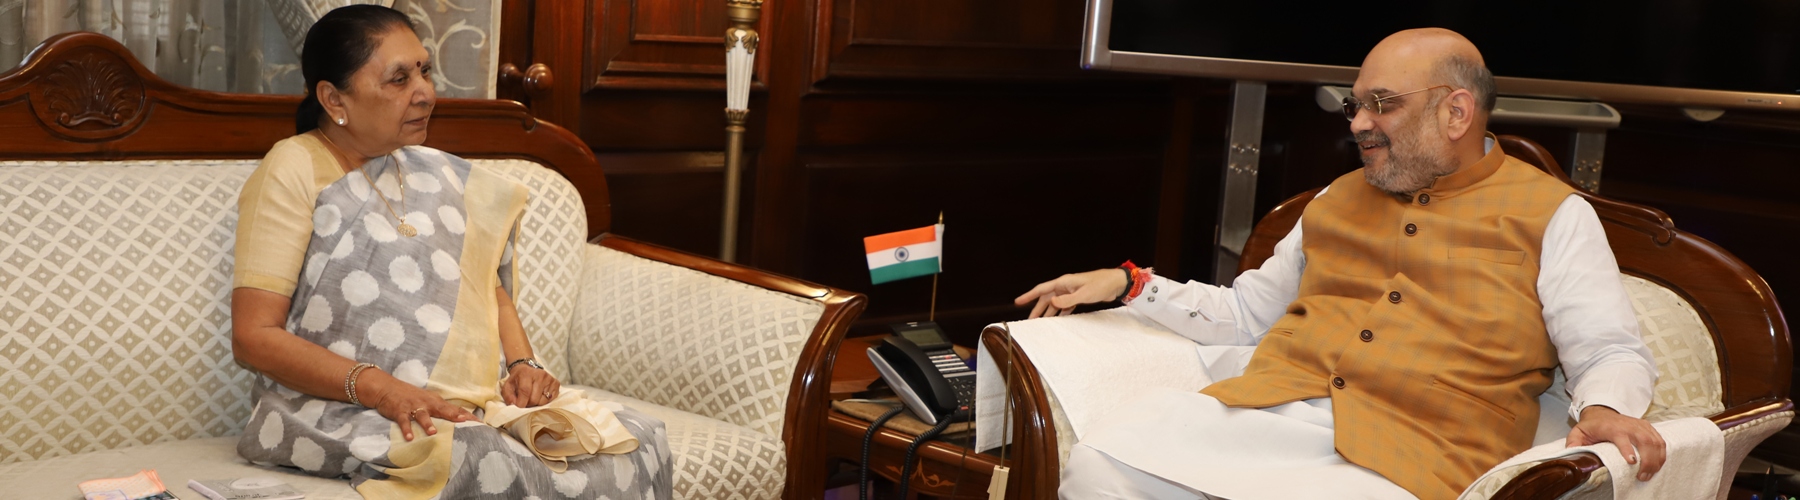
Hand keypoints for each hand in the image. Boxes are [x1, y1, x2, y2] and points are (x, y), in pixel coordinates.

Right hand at [364, 371, 477, 440]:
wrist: (388, 388)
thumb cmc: (412, 397)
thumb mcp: (430, 401)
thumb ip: (444, 410)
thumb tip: (462, 419)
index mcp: (437, 401)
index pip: (455, 408)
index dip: (468, 415)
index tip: (480, 423)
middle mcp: (427, 403)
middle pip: (443, 409)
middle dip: (454, 416)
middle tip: (465, 422)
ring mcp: (414, 407)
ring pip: (423, 415)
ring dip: (428, 424)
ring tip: (434, 433)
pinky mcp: (400, 411)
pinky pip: (404, 421)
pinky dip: (407, 429)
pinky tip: (410, 438)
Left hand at [502, 363, 559, 407]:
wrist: (527, 369)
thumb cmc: (517, 380)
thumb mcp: (508, 386)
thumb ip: (508, 396)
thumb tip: (514, 405)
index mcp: (526, 374)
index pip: (525, 391)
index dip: (521, 403)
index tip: (519, 408)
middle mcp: (540, 375)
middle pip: (535, 399)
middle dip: (529, 404)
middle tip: (526, 401)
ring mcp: (550, 379)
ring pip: (544, 401)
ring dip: (537, 403)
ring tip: (533, 397)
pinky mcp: (556, 383)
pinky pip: (551, 399)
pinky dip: (545, 400)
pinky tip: (541, 395)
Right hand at [1013, 268, 1130, 318]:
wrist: (1116, 283)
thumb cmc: (1101, 285)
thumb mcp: (1084, 294)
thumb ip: (1068, 300)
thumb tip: (1053, 303)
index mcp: (1063, 282)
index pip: (1042, 289)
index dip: (1029, 296)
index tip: (1018, 301)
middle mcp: (1065, 286)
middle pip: (1047, 298)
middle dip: (1038, 309)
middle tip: (1030, 321)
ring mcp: (1071, 291)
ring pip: (1055, 303)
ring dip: (1049, 312)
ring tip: (1041, 323)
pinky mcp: (1078, 297)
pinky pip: (1065, 306)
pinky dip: (1061, 312)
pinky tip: (1057, 320)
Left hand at [1566, 405, 1665, 480]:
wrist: (1601, 412)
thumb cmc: (1591, 426)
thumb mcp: (1579, 432)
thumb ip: (1574, 442)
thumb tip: (1571, 453)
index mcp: (1612, 427)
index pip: (1622, 437)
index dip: (1627, 449)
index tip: (1631, 462)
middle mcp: (1629, 425)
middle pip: (1644, 441)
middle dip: (1647, 461)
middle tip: (1643, 476)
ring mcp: (1640, 426)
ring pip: (1655, 442)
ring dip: (1656, 460)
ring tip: (1649, 474)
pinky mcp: (1648, 427)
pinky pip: (1660, 441)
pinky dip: (1661, 454)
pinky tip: (1658, 465)